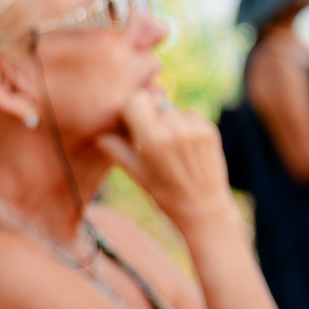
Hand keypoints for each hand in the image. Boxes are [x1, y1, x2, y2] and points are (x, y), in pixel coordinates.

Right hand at [99, 90, 232, 232]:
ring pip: (172, 108)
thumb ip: (114, 148)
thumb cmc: (163, 193)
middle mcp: (175, 129)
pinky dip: (183, 125)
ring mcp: (195, 128)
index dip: (131, 109)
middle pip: (154, 100)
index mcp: (153, 139)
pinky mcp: (210, 130)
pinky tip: (184, 146)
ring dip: (167, 120)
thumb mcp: (134, 173)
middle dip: (149, 113)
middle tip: (149, 135)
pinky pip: (189, 114)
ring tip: (169, 145)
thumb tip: (98, 133)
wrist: (202, 208)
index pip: (136, 99)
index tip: (131, 124)